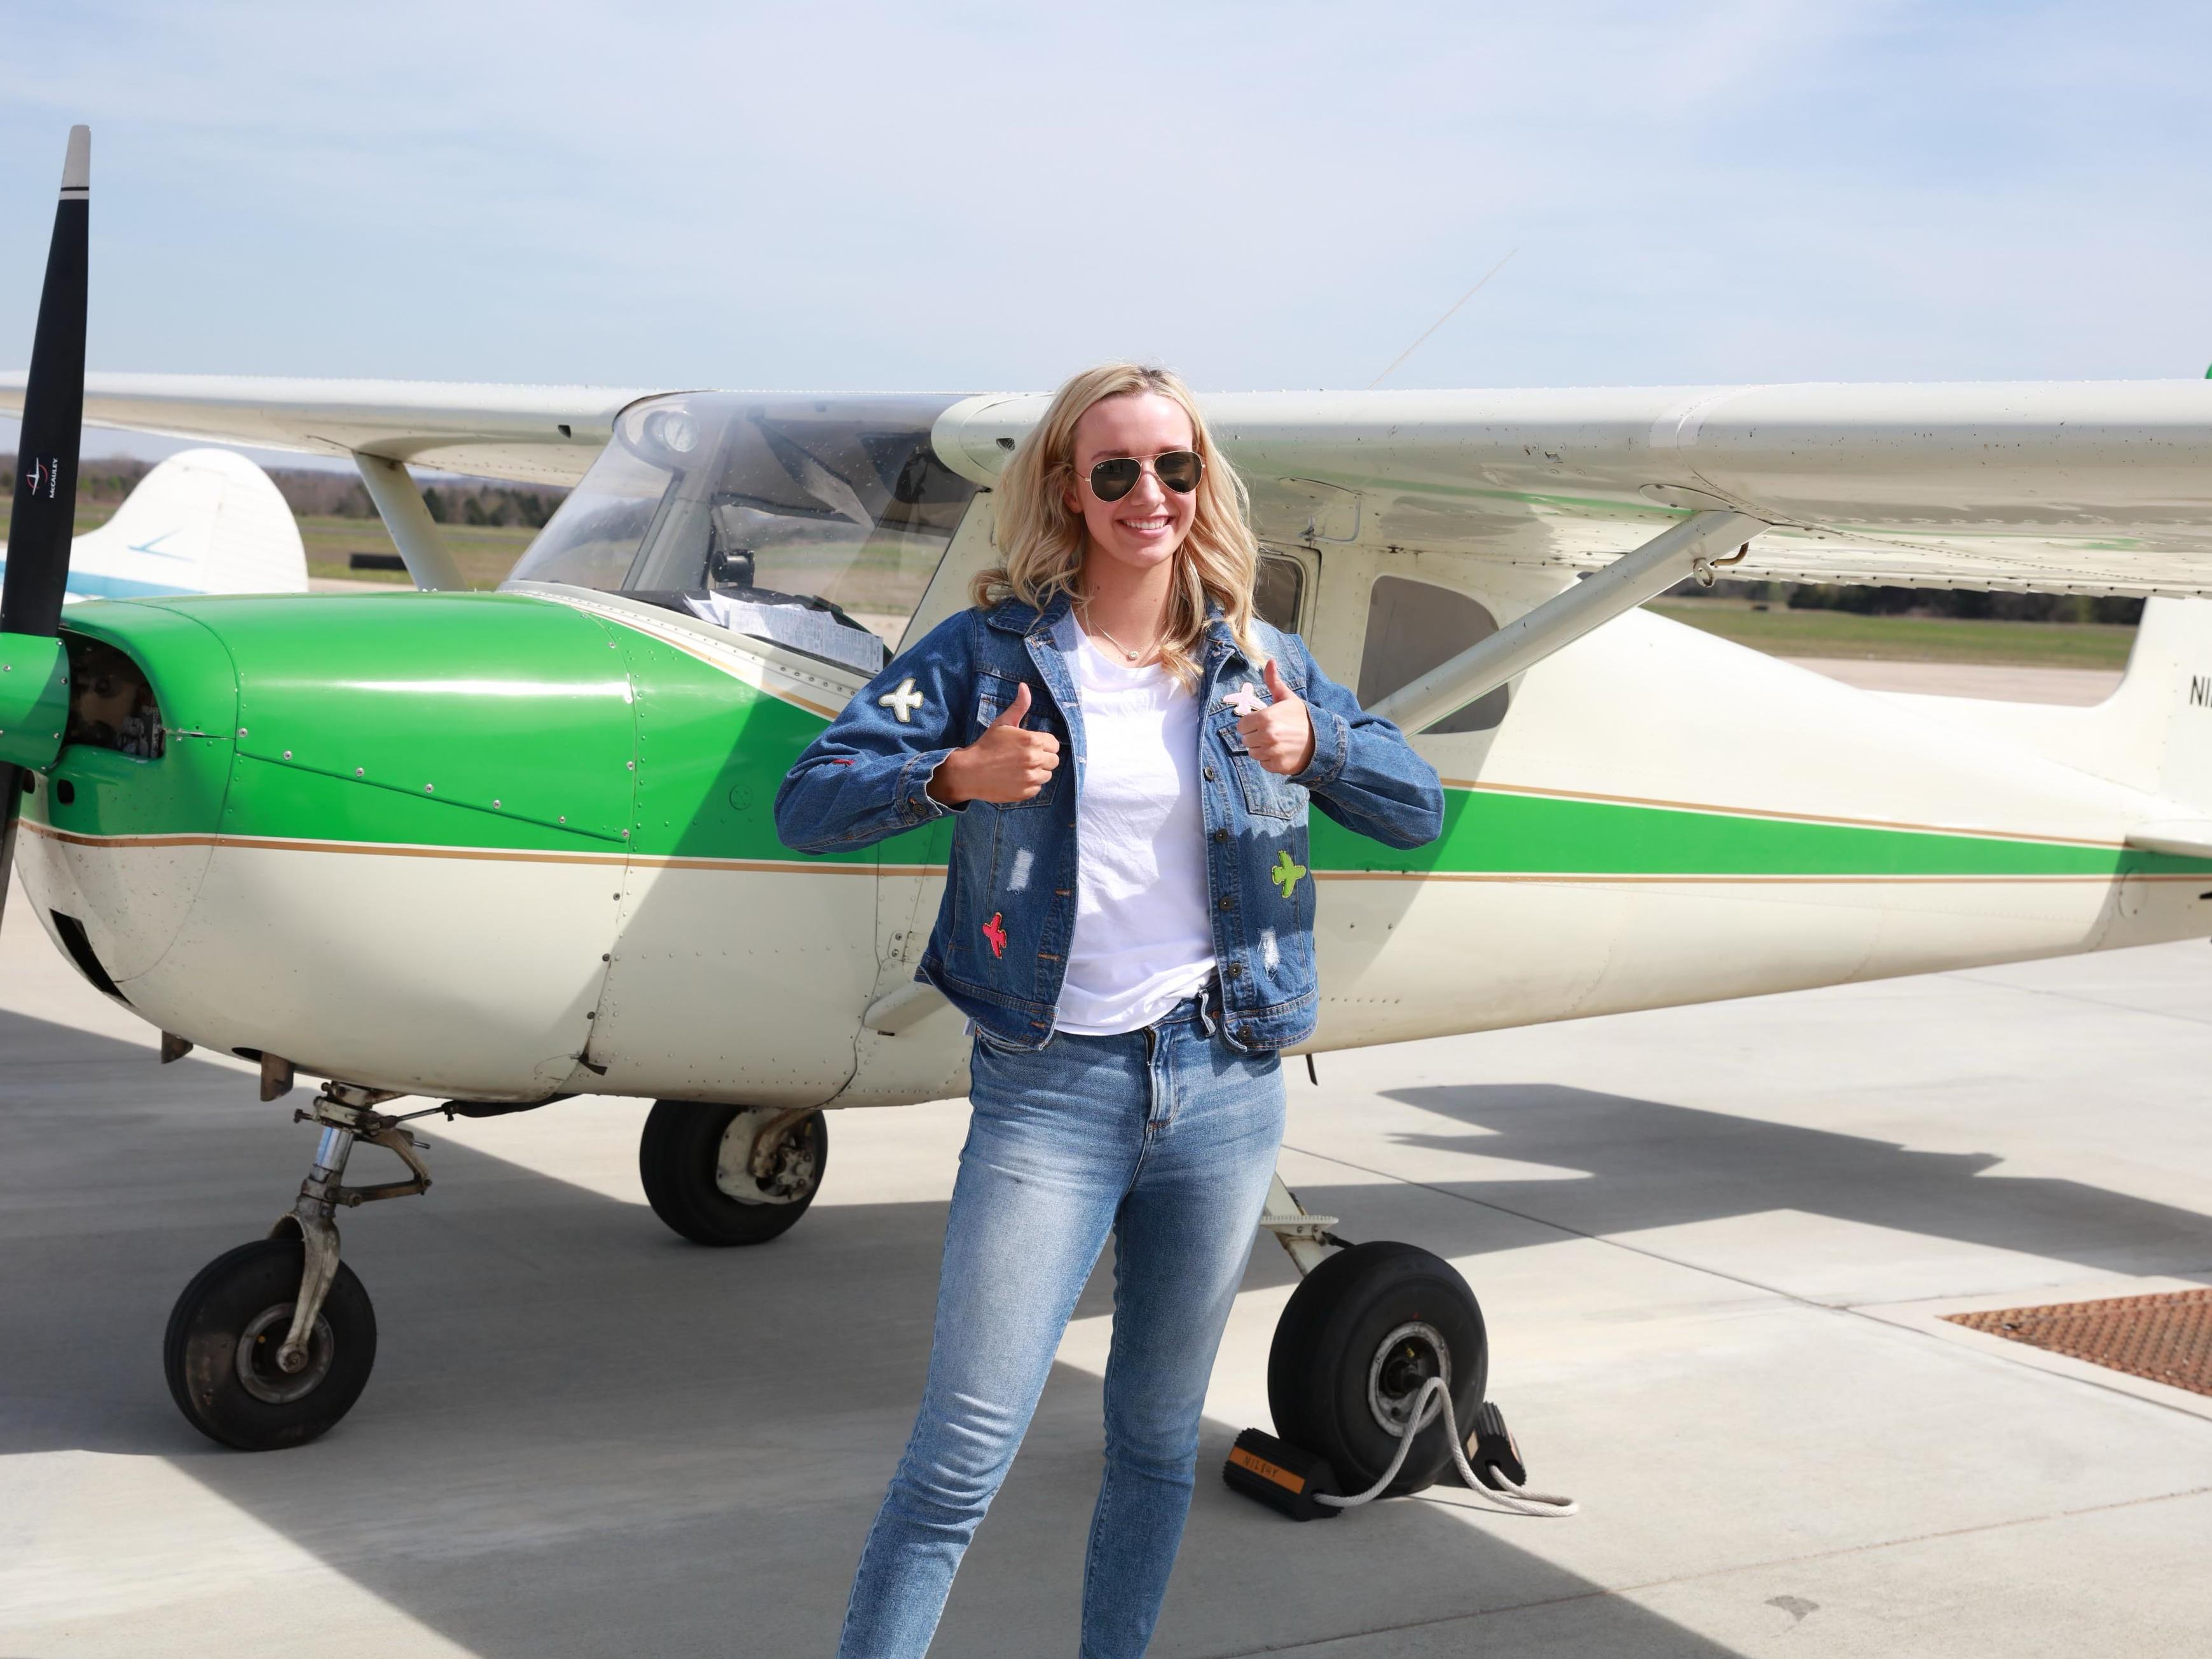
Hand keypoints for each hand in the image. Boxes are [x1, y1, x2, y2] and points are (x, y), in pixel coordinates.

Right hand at [929, 682, 1061, 804]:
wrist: (969, 772)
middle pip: (1054, 760)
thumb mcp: (1003, 723)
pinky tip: (1015, 779)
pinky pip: (1037, 788)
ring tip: (1019, 768)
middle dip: (1042, 758)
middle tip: (1024, 757)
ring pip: (1047, 775)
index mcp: (1032, 741)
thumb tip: (1024, 687)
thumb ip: (1019, 706)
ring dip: (1037, 772)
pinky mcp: (1026, 793)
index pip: (1054, 744)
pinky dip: (1029, 785)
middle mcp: (1034, 760)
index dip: (1043, 744)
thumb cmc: (987, 745)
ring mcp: (1031, 778)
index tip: (1030, 746)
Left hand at [1238, 659, 1315, 775]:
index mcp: (1266, 717)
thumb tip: (1270, 661)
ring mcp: (1273, 752)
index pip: (1241, 726)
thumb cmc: (1302, 718)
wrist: (1323, 740)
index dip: (1250, 724)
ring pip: (1253, 753)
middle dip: (1255, 736)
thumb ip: (1274, 681)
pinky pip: (1263, 764)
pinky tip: (1282, 752)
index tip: (1262, 723)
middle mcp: (1267, 736)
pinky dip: (1270, 760)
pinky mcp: (1278, 766)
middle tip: (1272, 732)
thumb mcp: (1288, 698)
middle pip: (1246, 740)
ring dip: (1262, 749)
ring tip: (1277, 742)